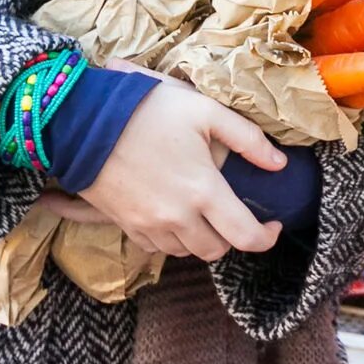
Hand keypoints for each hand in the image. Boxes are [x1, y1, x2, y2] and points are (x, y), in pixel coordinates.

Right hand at [70, 74, 286, 260]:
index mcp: (204, 191)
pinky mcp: (125, 225)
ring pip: (186, 252)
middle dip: (231, 237)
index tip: (272, 224)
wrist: (84, 120)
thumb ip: (248, 139)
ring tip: (203, 212)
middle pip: (216, 251)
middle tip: (232, 213)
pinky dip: (171, 238)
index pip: (246, 237)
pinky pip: (157, 247)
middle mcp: (178, 216)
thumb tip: (279, 164)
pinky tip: (173, 214)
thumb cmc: (147, 110)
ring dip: (200, 238)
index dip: (267, 238)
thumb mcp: (204, 111)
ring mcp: (148, 225)